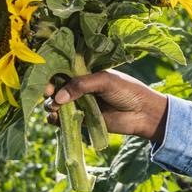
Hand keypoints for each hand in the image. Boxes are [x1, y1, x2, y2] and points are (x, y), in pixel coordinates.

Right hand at [44, 70, 168, 142]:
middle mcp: (80, 87)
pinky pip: (63, 120)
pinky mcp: (82, 120)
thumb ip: (81, 85)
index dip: (52, 76)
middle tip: (50, 95)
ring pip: (56, 104)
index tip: (48, 82)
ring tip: (54, 108)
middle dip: (49, 91)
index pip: (63, 71)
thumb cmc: (127, 91)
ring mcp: (80, 103)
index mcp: (86, 73)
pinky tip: (55, 119)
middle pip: (56, 88)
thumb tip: (58, 98)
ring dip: (50, 106)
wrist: (143, 113)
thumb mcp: (105, 81)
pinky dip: (55, 120)